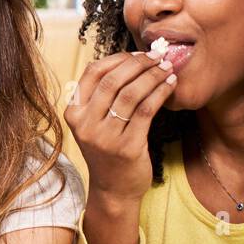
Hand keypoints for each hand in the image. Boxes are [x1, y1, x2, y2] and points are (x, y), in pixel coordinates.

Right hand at [65, 50, 177, 202]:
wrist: (113, 189)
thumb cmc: (108, 151)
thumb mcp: (94, 123)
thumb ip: (102, 97)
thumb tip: (129, 60)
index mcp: (74, 113)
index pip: (92, 73)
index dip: (117, 59)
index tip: (138, 54)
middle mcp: (85, 124)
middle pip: (113, 81)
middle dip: (139, 64)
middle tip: (158, 56)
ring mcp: (105, 137)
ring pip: (131, 94)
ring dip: (153, 76)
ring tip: (167, 68)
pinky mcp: (127, 147)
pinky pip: (146, 111)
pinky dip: (160, 93)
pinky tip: (170, 85)